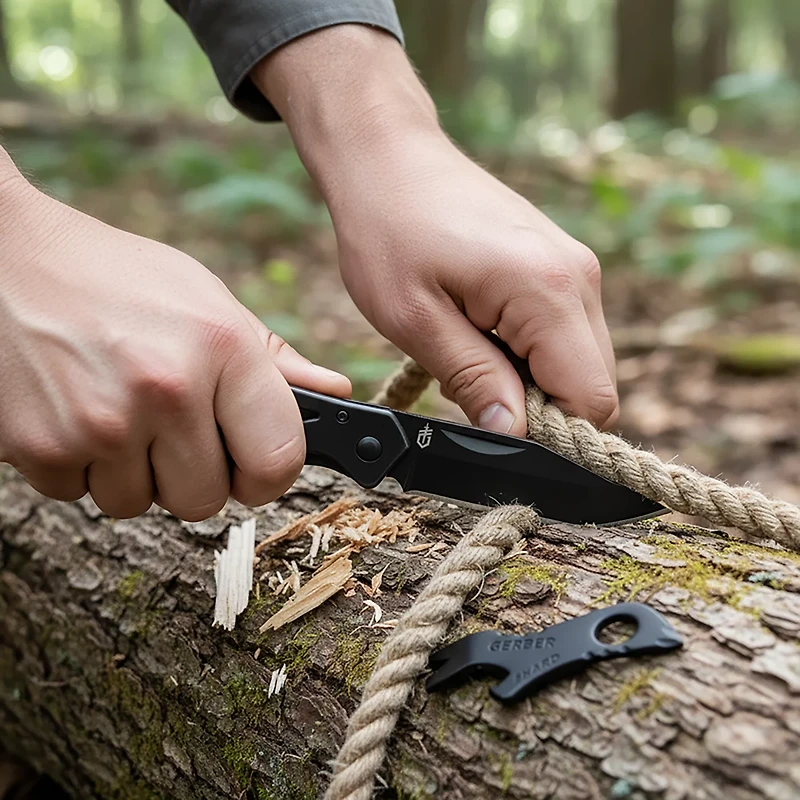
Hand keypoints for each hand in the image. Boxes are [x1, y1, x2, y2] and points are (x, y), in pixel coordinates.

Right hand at [0, 157, 348, 519]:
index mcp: (222, 348)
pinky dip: (81, 467)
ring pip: (138, 503)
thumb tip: (334, 395)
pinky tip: (76, 413)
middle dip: (193, 475)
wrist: (6, 254)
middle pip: (205, 499)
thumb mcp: (208, 301)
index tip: (253, 468)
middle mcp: (166, 390)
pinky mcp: (40, 447)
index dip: (268, 474)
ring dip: (133, 472)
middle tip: (173, 431)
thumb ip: (273, 359)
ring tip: (118, 411)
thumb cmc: (118, 278)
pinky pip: (79, 496)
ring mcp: (100, 423)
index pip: (278, 460)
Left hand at [254, 27, 616, 435]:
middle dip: (540, 408)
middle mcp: (580, 277)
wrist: (389, 157)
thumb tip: (516, 436)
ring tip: (468, 351)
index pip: (592, 400)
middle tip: (471, 388)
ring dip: (531, 379)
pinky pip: (564, 333)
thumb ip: (474, 380)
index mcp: (549, 291)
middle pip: (594, 385)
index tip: (497, 429)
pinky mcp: (560, 265)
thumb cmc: (388, 229)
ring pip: (579, 361)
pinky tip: (480, 332)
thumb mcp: (415, 320)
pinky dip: (529, 352)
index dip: (552, 435)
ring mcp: (574, 268)